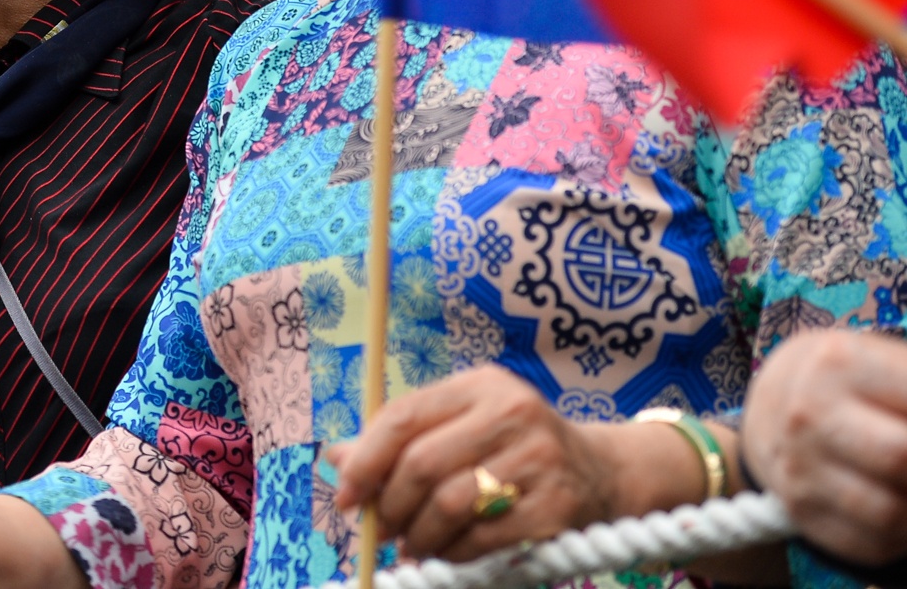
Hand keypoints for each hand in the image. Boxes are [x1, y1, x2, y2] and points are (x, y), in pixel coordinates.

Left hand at [328, 366, 695, 563]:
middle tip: (384, 529)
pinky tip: (447, 553)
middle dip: (392, 505)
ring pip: (450, 503)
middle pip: (422, 463)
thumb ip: (402, 439)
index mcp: (479, 385)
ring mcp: (539, 457)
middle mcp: (511, 411)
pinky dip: (454, 552)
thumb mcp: (462, 426)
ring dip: (420, 535)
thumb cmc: (512, 449)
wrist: (603, 473)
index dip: (365, 461)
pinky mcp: (557, 505)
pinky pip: (484, 537)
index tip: (347, 497)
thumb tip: (336, 458)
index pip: (403, 416)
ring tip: (414, 545)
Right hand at [743, 328, 906, 565]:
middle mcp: (809, 413)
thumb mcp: (890, 365)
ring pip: (890, 513)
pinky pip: (871, 543)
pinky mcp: (801, 509)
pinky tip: (904, 512)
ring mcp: (799, 465)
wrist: (777, 401)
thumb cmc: (857, 383)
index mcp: (839, 363)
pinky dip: (903, 538)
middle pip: (901, 459)